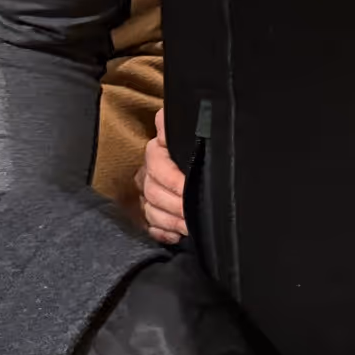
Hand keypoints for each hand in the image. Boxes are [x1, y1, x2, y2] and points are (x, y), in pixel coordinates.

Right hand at [139, 108, 188, 245]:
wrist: (206, 161)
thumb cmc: (201, 145)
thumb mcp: (192, 130)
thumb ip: (171, 125)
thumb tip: (163, 119)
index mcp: (157, 151)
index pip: (157, 166)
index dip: (173, 180)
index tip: (189, 189)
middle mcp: (149, 172)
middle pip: (153, 192)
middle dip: (176, 205)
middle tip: (194, 214)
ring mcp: (149, 193)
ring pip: (151, 210)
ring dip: (171, 220)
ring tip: (190, 226)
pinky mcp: (152, 212)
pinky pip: (151, 225)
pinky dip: (163, 232)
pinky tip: (177, 235)